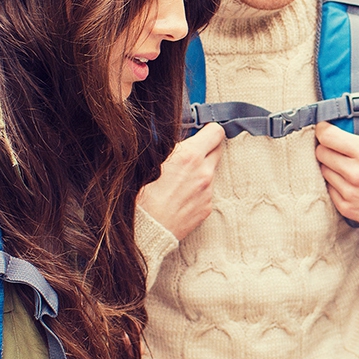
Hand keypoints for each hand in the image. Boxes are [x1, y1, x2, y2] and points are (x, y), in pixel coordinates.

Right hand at [138, 124, 224, 239]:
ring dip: (200, 170)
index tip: (201, 130)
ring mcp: (208, 191)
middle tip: (191, 151)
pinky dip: (197, 189)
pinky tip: (179, 195)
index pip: (215, 132)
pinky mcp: (207, 207)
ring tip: (178, 179)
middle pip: (218, 149)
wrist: (146, 229)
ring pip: (210, 171)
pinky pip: (206, 191)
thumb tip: (178, 137)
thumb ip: (169, 146)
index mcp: (190, 156)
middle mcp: (204, 172)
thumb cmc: (141, 195)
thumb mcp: (150, 160)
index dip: (208, 129)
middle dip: (206, 147)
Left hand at [314, 123, 358, 233]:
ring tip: (345, 164)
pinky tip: (349, 181)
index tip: (325, 126)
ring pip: (323, 170)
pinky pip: (329, 188)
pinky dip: (335, 182)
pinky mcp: (347, 208)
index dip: (323, 128)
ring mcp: (350, 192)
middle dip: (326, 145)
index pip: (328, 136)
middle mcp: (356, 173)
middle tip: (335, 145)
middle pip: (321, 152)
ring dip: (330, 164)